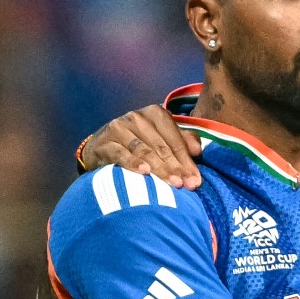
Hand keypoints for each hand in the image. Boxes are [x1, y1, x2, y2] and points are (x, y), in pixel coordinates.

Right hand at [82, 104, 203, 188]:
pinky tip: (144, 172)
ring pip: (144, 150)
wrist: (101, 148)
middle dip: (177, 167)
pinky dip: (133, 163)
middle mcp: (137, 117)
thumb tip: (198, 151)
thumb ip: (182, 142)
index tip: (196, 180)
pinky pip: (121, 153)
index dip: (186, 160)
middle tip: (187, 185)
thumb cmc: (138, 144)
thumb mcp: (161, 139)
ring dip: (160, 168)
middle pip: (161, 146)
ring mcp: (119, 128)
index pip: (175, 139)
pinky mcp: (104, 142)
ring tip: (173, 183)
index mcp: (155, 113)